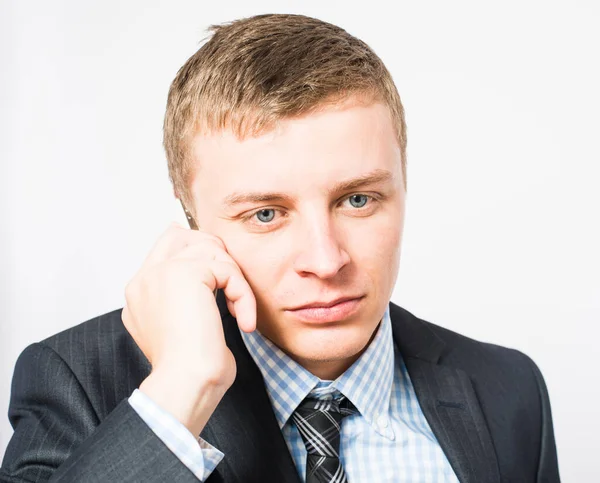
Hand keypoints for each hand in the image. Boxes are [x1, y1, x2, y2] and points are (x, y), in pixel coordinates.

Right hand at [121, 222, 255, 435]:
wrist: (185, 383)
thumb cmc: (189, 368)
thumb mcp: (183, 328)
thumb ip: (185, 298)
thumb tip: (207, 274)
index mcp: (140, 292)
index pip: (164, 248)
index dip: (196, 250)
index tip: (220, 273)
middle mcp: (145, 279)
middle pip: (182, 236)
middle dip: (214, 253)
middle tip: (230, 285)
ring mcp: (161, 273)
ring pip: (210, 249)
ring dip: (233, 278)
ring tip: (237, 309)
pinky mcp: (185, 274)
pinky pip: (228, 270)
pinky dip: (243, 294)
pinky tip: (243, 321)